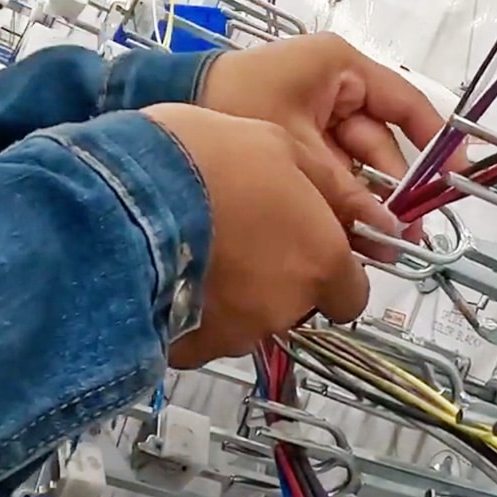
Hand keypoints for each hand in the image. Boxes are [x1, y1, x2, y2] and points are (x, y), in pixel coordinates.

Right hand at [142, 103, 386, 367]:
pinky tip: (177, 276)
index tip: (312, 251)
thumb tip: (376, 221)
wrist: (119, 194)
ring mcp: (239, 332)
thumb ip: (334, 193)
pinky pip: (203, 337)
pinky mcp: (190, 350)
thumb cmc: (202, 160)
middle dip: (280, 279)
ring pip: (251, 321)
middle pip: (299, 305)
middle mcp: (288, 305)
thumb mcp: (281, 146)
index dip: (333, 275)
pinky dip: (196, 315)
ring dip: (237, 295)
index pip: (352, 295)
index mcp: (322, 260)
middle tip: (246, 234)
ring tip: (203, 248)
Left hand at [197, 34, 462, 240]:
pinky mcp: (287, 141)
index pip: (404, 103)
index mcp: (339, 70)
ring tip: (379, 247)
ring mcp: (309, 117)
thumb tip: (391, 236)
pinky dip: (335, 203)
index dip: (435, 141)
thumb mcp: (302, 153)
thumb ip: (350, 196)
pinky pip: (325, 174)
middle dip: (392, 194)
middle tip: (405, 237)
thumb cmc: (234, 106)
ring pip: (352, 166)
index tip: (454, 177)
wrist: (164, 116)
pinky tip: (347, 237)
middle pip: (378, 146)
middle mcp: (330, 90)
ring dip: (365, 206)